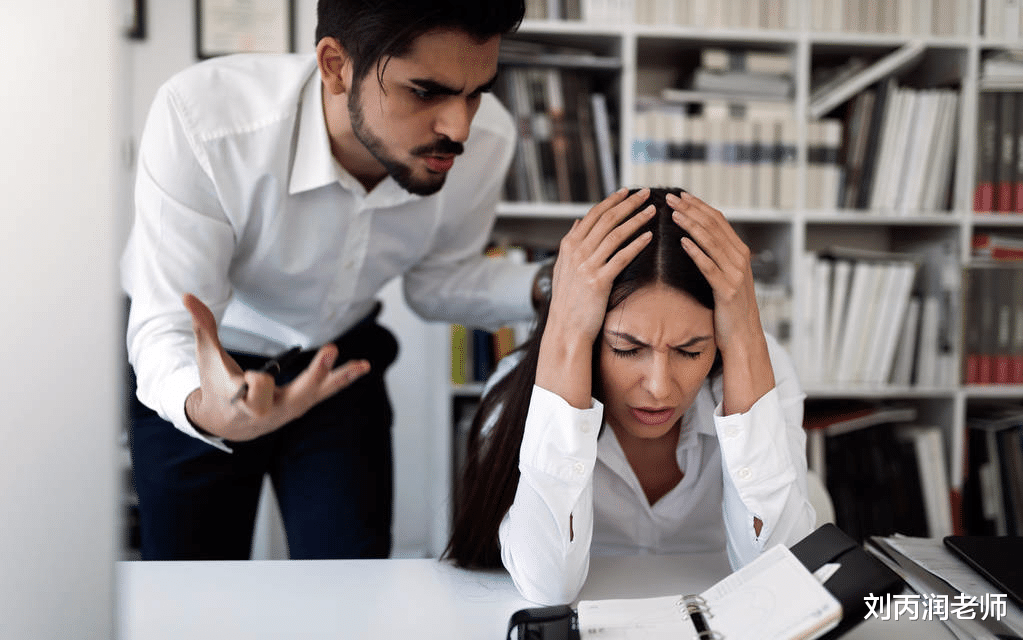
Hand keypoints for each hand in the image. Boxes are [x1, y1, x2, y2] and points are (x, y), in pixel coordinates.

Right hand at [182, 293, 369, 440]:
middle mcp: (272, 411)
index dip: (256, 382)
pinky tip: (363, 366)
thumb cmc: (215, 384)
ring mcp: (290, 409)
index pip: (257, 389)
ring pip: (318, 393)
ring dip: (340, 377)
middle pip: (296, 394)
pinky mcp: (302, 404)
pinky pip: (325, 392)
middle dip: (315, 374)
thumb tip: (187, 296)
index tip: (250, 377)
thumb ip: (201, 327)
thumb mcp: (207, 358)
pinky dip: (342, 379)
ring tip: (363, 364)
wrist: (224, 421)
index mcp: (245, 403)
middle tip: (331, 349)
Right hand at [536, 188, 654, 406]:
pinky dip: (636, 244)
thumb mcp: (563, 268)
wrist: (566, 329)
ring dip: (636, 220)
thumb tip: (576, 222)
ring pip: (616, 235)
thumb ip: (570, 243)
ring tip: (652, 210)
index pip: (593, 215)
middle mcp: (576, 252)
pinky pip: (621, 257)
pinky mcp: (599, 281)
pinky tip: (649, 237)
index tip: (627, 191)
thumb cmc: (568, 301)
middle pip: (606, 220)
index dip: (612, 201)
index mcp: (568, 246)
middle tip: (646, 193)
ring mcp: (587, 266)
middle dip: (628, 204)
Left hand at [667, 192, 772, 412]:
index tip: (679, 195)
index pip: (718, 220)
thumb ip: (714, 257)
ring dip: (691, 225)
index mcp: (739, 252)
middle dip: (691, 209)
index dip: (698, 205)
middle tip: (670, 197)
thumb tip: (694, 238)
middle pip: (714, 226)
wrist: (743, 336)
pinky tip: (681, 242)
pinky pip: (709, 267)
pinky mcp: (728, 290)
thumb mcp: (723, 277)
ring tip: (672, 213)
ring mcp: (736, 274)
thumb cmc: (728, 308)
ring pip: (712, 242)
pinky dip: (696, 252)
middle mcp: (740, 259)